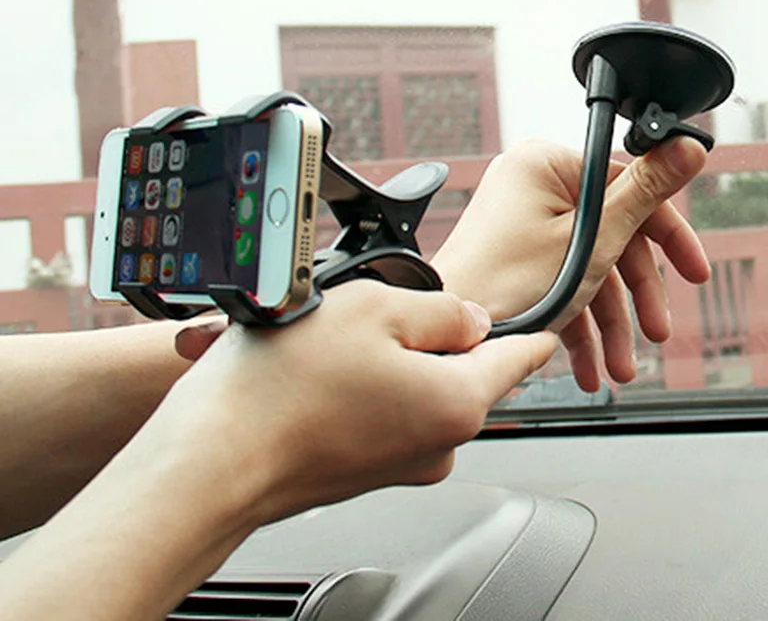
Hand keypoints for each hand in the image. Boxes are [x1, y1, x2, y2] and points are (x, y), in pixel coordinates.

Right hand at [167, 281, 557, 522]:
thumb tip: (472, 319)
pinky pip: (383, 412)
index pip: (519, 358)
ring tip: (329, 346)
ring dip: (388, 360)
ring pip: (417, 389)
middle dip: (430, 336)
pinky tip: (316, 377)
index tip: (544, 325)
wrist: (211, 463)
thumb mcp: (374, 309)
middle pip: (460, 370)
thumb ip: (442, 310)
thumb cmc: (283, 391)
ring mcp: (401, 463)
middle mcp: (439, 444)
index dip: (530, 330)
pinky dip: (364, 389)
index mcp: (457, 402)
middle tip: (375, 312)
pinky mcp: (365, 470)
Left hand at [430, 136, 708, 391]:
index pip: (629, 186)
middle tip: (657, 331)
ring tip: (620, 364)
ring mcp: (519, 221)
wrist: (450, 338)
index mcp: (544, 164)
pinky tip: (591, 363)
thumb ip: (644, 195)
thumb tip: (686, 147)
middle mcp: (529, 185)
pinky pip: (559, 280)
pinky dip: (578, 322)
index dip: (669, 237)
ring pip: (587, 268)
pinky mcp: (512, 254)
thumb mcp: (591, 242)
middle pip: (610, 235)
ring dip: (610, 323)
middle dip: (635, 297)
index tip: (695, 271)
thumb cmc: (506, 286)